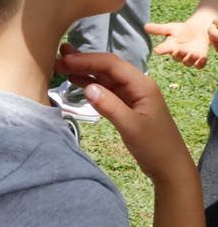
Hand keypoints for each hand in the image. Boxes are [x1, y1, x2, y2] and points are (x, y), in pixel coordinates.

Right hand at [57, 46, 189, 182]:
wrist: (170, 167)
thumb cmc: (155, 147)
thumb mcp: (131, 127)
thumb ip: (110, 106)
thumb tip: (88, 87)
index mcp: (142, 85)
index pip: (111, 64)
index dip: (86, 60)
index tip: (64, 61)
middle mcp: (137, 85)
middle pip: (107, 67)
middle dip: (83, 61)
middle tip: (57, 60)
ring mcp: (131, 94)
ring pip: (105, 77)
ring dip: (84, 71)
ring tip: (61, 65)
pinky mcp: (126, 104)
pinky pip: (106, 88)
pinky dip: (90, 83)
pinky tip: (75, 81)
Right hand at [145, 13, 217, 67]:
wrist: (198, 30)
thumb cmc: (182, 29)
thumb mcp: (171, 27)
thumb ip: (159, 29)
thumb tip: (144, 26)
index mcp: (169, 46)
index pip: (162, 49)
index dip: (160, 50)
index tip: (157, 50)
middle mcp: (178, 53)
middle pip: (176, 58)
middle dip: (178, 55)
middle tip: (180, 49)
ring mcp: (189, 57)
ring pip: (187, 63)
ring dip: (189, 59)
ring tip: (192, 52)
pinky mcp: (199, 59)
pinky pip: (199, 65)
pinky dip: (200, 63)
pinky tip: (202, 57)